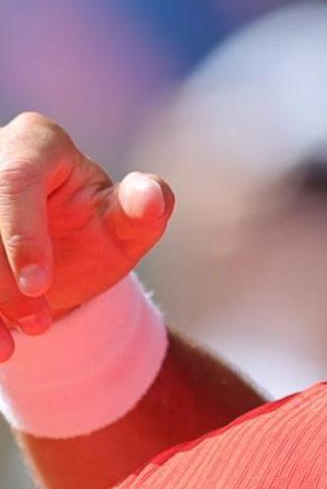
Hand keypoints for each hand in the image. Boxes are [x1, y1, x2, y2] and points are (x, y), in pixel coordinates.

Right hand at [0, 113, 173, 360]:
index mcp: (37, 142)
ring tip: (12, 346)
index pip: (14, 180)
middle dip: (1, 281)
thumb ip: (146, 208)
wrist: (63, 263)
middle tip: (38, 324)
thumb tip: (150, 195)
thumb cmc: (100, 232)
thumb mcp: (129, 226)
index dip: (20, 235)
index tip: (40, 286)